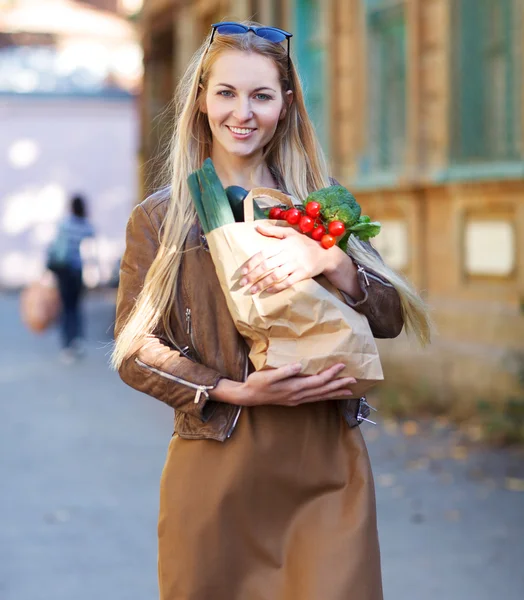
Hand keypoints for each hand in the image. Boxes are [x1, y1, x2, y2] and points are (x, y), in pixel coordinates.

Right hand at [210, 363, 356, 406]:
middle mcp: (298, 395)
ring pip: (321, 396)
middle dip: (339, 385)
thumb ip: (284, 371)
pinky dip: (325, 396)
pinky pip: (315, 399)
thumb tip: (299, 365)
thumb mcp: (268, 375)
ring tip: (348, 391)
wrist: (248, 396)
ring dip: (335, 393)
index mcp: (294, 387)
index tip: (342, 366)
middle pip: (323, 390)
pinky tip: (329, 394)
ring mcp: (297, 399)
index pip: (318, 381)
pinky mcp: (294, 400)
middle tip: (354, 380)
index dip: (331, 374)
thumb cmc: (257, 383)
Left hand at [239, 224, 328, 293]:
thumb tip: (257, 227)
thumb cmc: (305, 243)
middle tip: (242, 283)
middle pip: (267, 266)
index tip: (243, 271)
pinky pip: (287, 282)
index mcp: (283, 245)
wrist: (325, 254)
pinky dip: (276, 287)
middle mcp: (288, 254)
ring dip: (262, 284)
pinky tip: (268, 291)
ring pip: (275, 276)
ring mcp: (296, 265)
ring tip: (252, 290)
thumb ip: (273, 231)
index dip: (252, 263)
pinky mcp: (302, 274)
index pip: (263, 253)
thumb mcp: (290, 233)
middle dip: (253, 275)